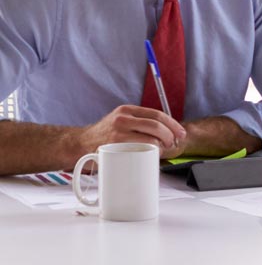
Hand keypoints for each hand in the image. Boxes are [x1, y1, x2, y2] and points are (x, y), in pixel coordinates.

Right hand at [72, 105, 186, 158]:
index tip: (180, 133)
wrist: (79, 144)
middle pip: (157, 125)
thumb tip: (167, 132)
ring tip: (163, 150)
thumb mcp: (120, 122)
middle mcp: (123, 118)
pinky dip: (152, 152)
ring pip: (151, 136)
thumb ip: (138, 123)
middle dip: (171, 135)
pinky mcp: (115, 145)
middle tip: (173, 144)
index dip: (173, 124)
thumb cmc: (105, 137)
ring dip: (163, 145)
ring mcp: (118, 131)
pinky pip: (141, 148)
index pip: (157, 114)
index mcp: (127, 110)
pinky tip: (153, 154)